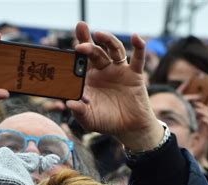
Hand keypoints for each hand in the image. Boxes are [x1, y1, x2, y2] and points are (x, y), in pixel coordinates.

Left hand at [66, 22, 162, 150]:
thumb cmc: (106, 122)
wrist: (128, 128)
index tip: (70, 45)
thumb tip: (68, 103)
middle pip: (95, 51)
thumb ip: (79, 112)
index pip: (81, 61)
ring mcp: (119, 70)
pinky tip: (135, 37)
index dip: (76, 50)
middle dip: (87, 42)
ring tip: (99, 34)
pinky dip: (138, 46)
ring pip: (114, 50)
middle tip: (80, 34)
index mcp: (90, 79)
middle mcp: (103, 70)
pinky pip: (138, 58)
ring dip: (107, 40)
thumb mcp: (89, 119)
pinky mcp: (134, 74)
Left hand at [182, 88, 207, 165]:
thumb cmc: (183, 146)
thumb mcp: (180, 130)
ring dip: (203, 112)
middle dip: (203, 105)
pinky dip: (206, 120)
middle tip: (196, 102)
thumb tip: (177, 109)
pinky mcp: (207, 137)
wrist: (186, 159)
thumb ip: (180, 120)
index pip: (207, 110)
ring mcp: (207, 132)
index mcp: (200, 124)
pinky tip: (201, 118)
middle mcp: (205, 127)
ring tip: (196, 110)